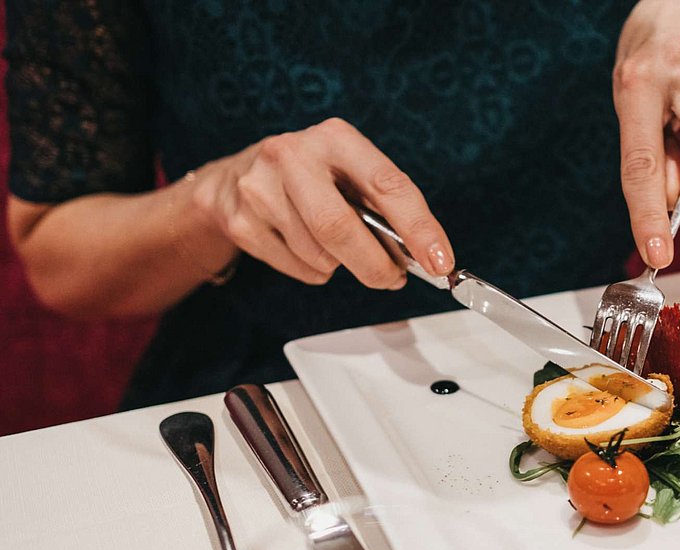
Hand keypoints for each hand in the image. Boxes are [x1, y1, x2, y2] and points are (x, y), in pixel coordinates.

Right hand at [189, 118, 454, 288]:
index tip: (441, 262)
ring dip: (341, 265)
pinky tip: (308, 248)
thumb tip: (420, 255)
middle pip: (339, 226)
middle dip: (374, 264)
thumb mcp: (349, 174)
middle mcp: (293, 155)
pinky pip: (298, 267)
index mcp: (335, 138)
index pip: (387, 185)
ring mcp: (260, 188)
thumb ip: (382, 206)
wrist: (234, 180)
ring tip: (338, 248)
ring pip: (319, 254)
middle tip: (393, 279)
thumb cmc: (313, 179)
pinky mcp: (242, 221)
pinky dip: (316, 270)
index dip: (419, 228)